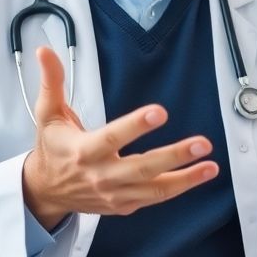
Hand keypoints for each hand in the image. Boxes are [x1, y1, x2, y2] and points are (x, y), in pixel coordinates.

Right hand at [21, 46, 219, 228]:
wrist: (45, 191)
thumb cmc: (52, 148)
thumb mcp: (48, 114)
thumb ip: (52, 82)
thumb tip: (45, 51)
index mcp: (84, 150)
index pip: (112, 138)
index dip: (136, 126)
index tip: (160, 112)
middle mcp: (101, 175)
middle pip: (142, 167)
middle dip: (174, 156)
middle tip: (202, 144)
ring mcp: (114, 194)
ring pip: (154, 189)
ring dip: (186, 179)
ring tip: (211, 165)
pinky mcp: (124, 205)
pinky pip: (155, 199)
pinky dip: (179, 188)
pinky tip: (200, 175)